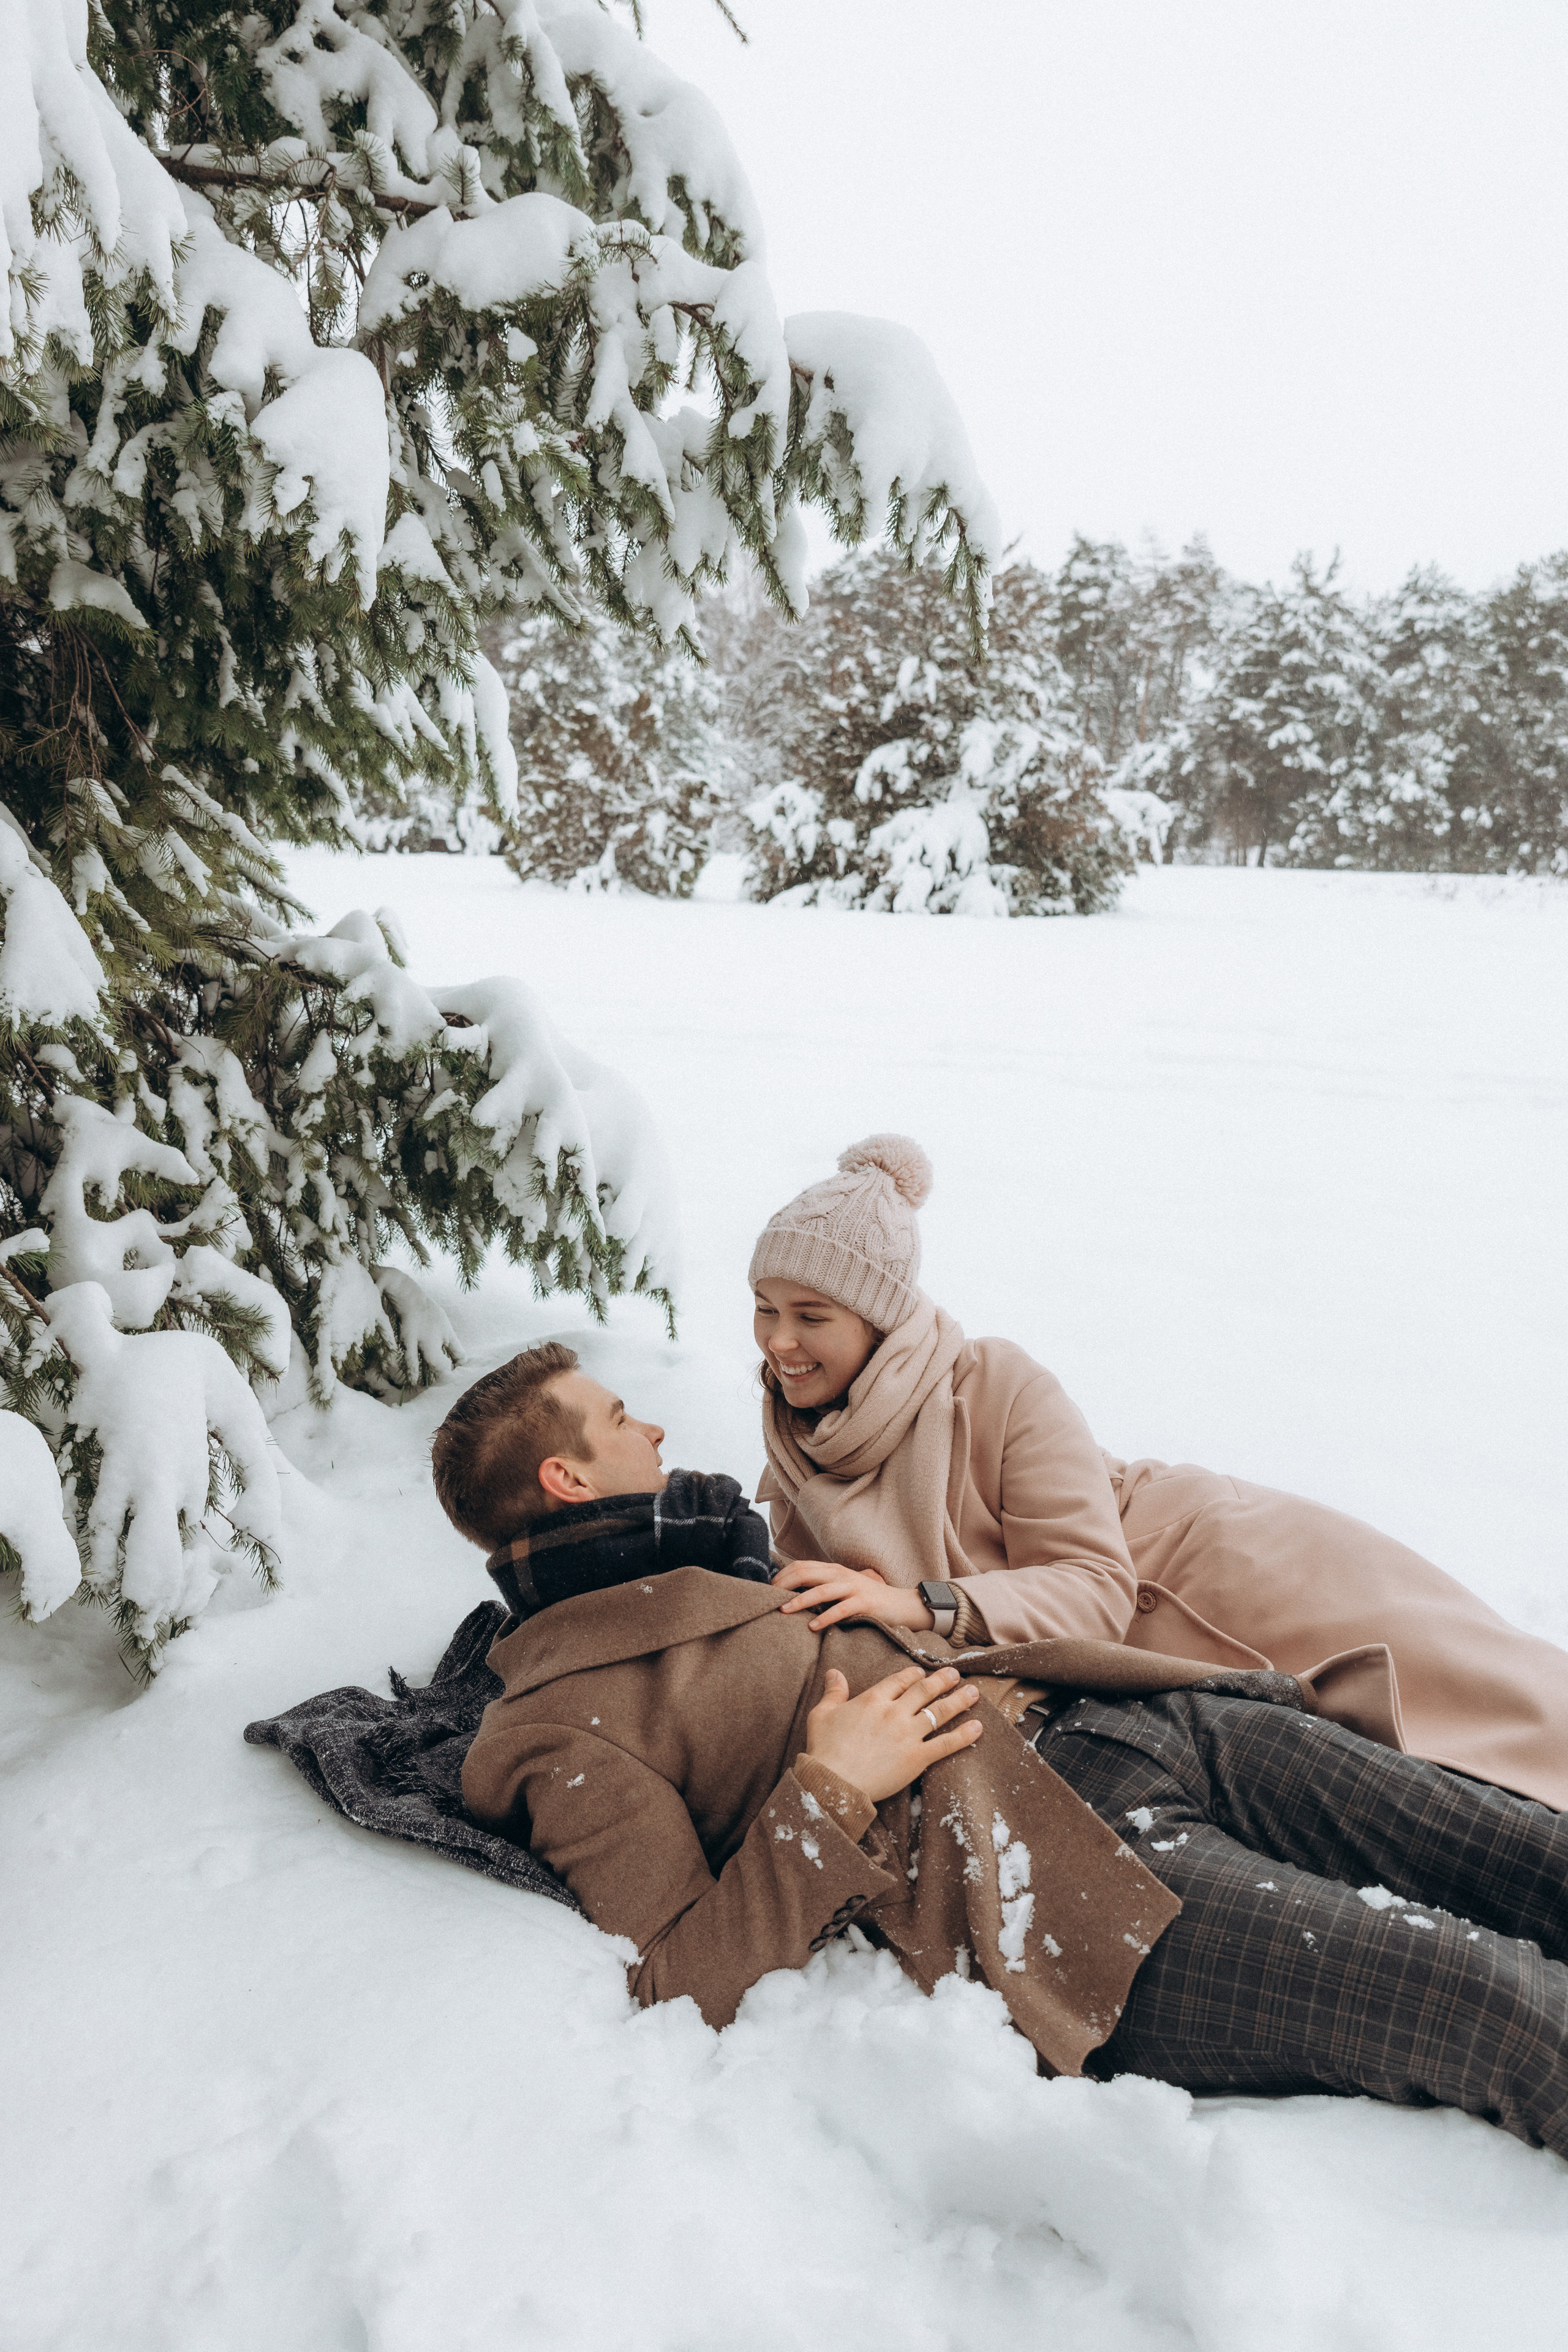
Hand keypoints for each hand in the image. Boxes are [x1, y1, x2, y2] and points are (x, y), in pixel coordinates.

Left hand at [775, 1559, 933, 1632]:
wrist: (901, 1604)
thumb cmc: (866, 1599)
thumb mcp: (842, 1588)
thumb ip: (822, 1588)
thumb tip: (791, 1596)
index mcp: (833, 1570)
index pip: (801, 1566)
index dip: (782, 1576)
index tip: (767, 1590)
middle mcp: (841, 1575)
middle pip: (806, 1573)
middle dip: (785, 1585)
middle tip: (768, 1599)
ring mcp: (853, 1588)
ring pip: (822, 1590)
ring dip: (800, 1601)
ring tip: (784, 1611)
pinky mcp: (865, 1603)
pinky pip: (842, 1609)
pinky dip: (826, 1617)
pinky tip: (813, 1627)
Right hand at [805, 1664, 981, 1803]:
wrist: (833, 1781)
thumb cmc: (824, 1749)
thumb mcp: (822, 1714)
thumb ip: (833, 1692)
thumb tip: (834, 1672)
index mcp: (872, 1700)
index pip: (899, 1681)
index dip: (912, 1675)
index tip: (922, 1672)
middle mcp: (894, 1712)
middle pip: (924, 1691)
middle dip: (942, 1681)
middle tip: (955, 1674)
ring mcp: (908, 1735)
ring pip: (939, 1712)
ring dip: (959, 1701)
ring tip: (973, 1692)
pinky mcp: (917, 1758)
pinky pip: (946, 1744)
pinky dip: (964, 1735)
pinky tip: (978, 1727)